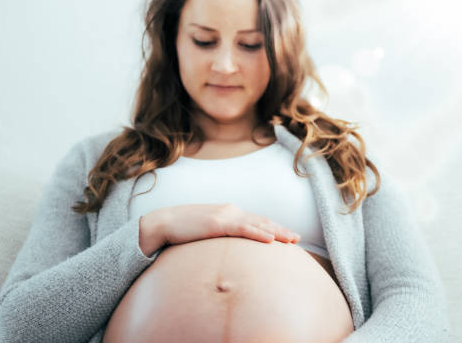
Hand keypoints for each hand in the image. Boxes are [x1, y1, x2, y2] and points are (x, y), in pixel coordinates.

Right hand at [153, 203, 300, 246]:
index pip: (255, 220)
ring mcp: (225, 216)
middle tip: (297, 239)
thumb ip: (219, 236)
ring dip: (276, 232)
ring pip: (256, 224)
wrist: (163, 223)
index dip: (272, 228)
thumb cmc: (182, 230)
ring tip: (291, 240)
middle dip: (280, 230)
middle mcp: (230, 211)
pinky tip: (270, 240)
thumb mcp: (205, 232)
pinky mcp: (218, 224)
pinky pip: (243, 229)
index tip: (287, 236)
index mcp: (228, 213)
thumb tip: (228, 250)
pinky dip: (258, 233)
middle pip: (261, 221)